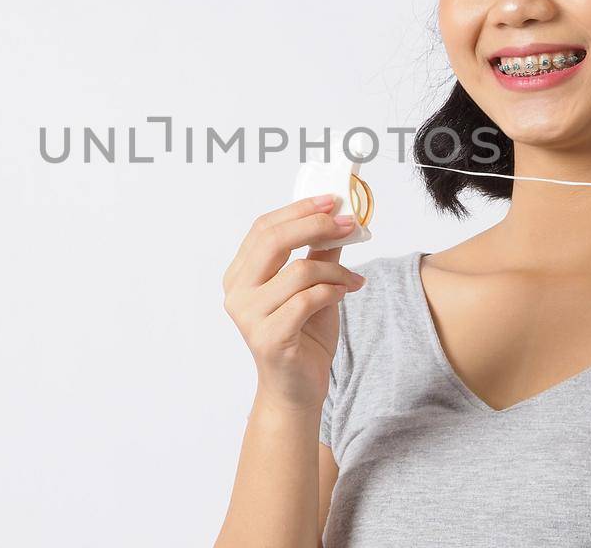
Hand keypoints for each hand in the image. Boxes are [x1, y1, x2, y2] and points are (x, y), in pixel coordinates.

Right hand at [221, 195, 367, 414]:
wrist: (296, 390)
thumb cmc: (301, 336)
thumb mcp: (311, 287)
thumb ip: (318, 254)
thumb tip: (339, 218)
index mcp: (240, 275)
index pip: (263, 228)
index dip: (298, 210)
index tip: (332, 200)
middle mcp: (237, 293)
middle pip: (274, 241)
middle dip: (315, 225)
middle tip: (348, 223)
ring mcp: (249, 317)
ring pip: (298, 272)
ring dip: (335, 270)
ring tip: (353, 278)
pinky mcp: (269, 338)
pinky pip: (307, 300)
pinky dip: (333, 292)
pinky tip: (346, 293)